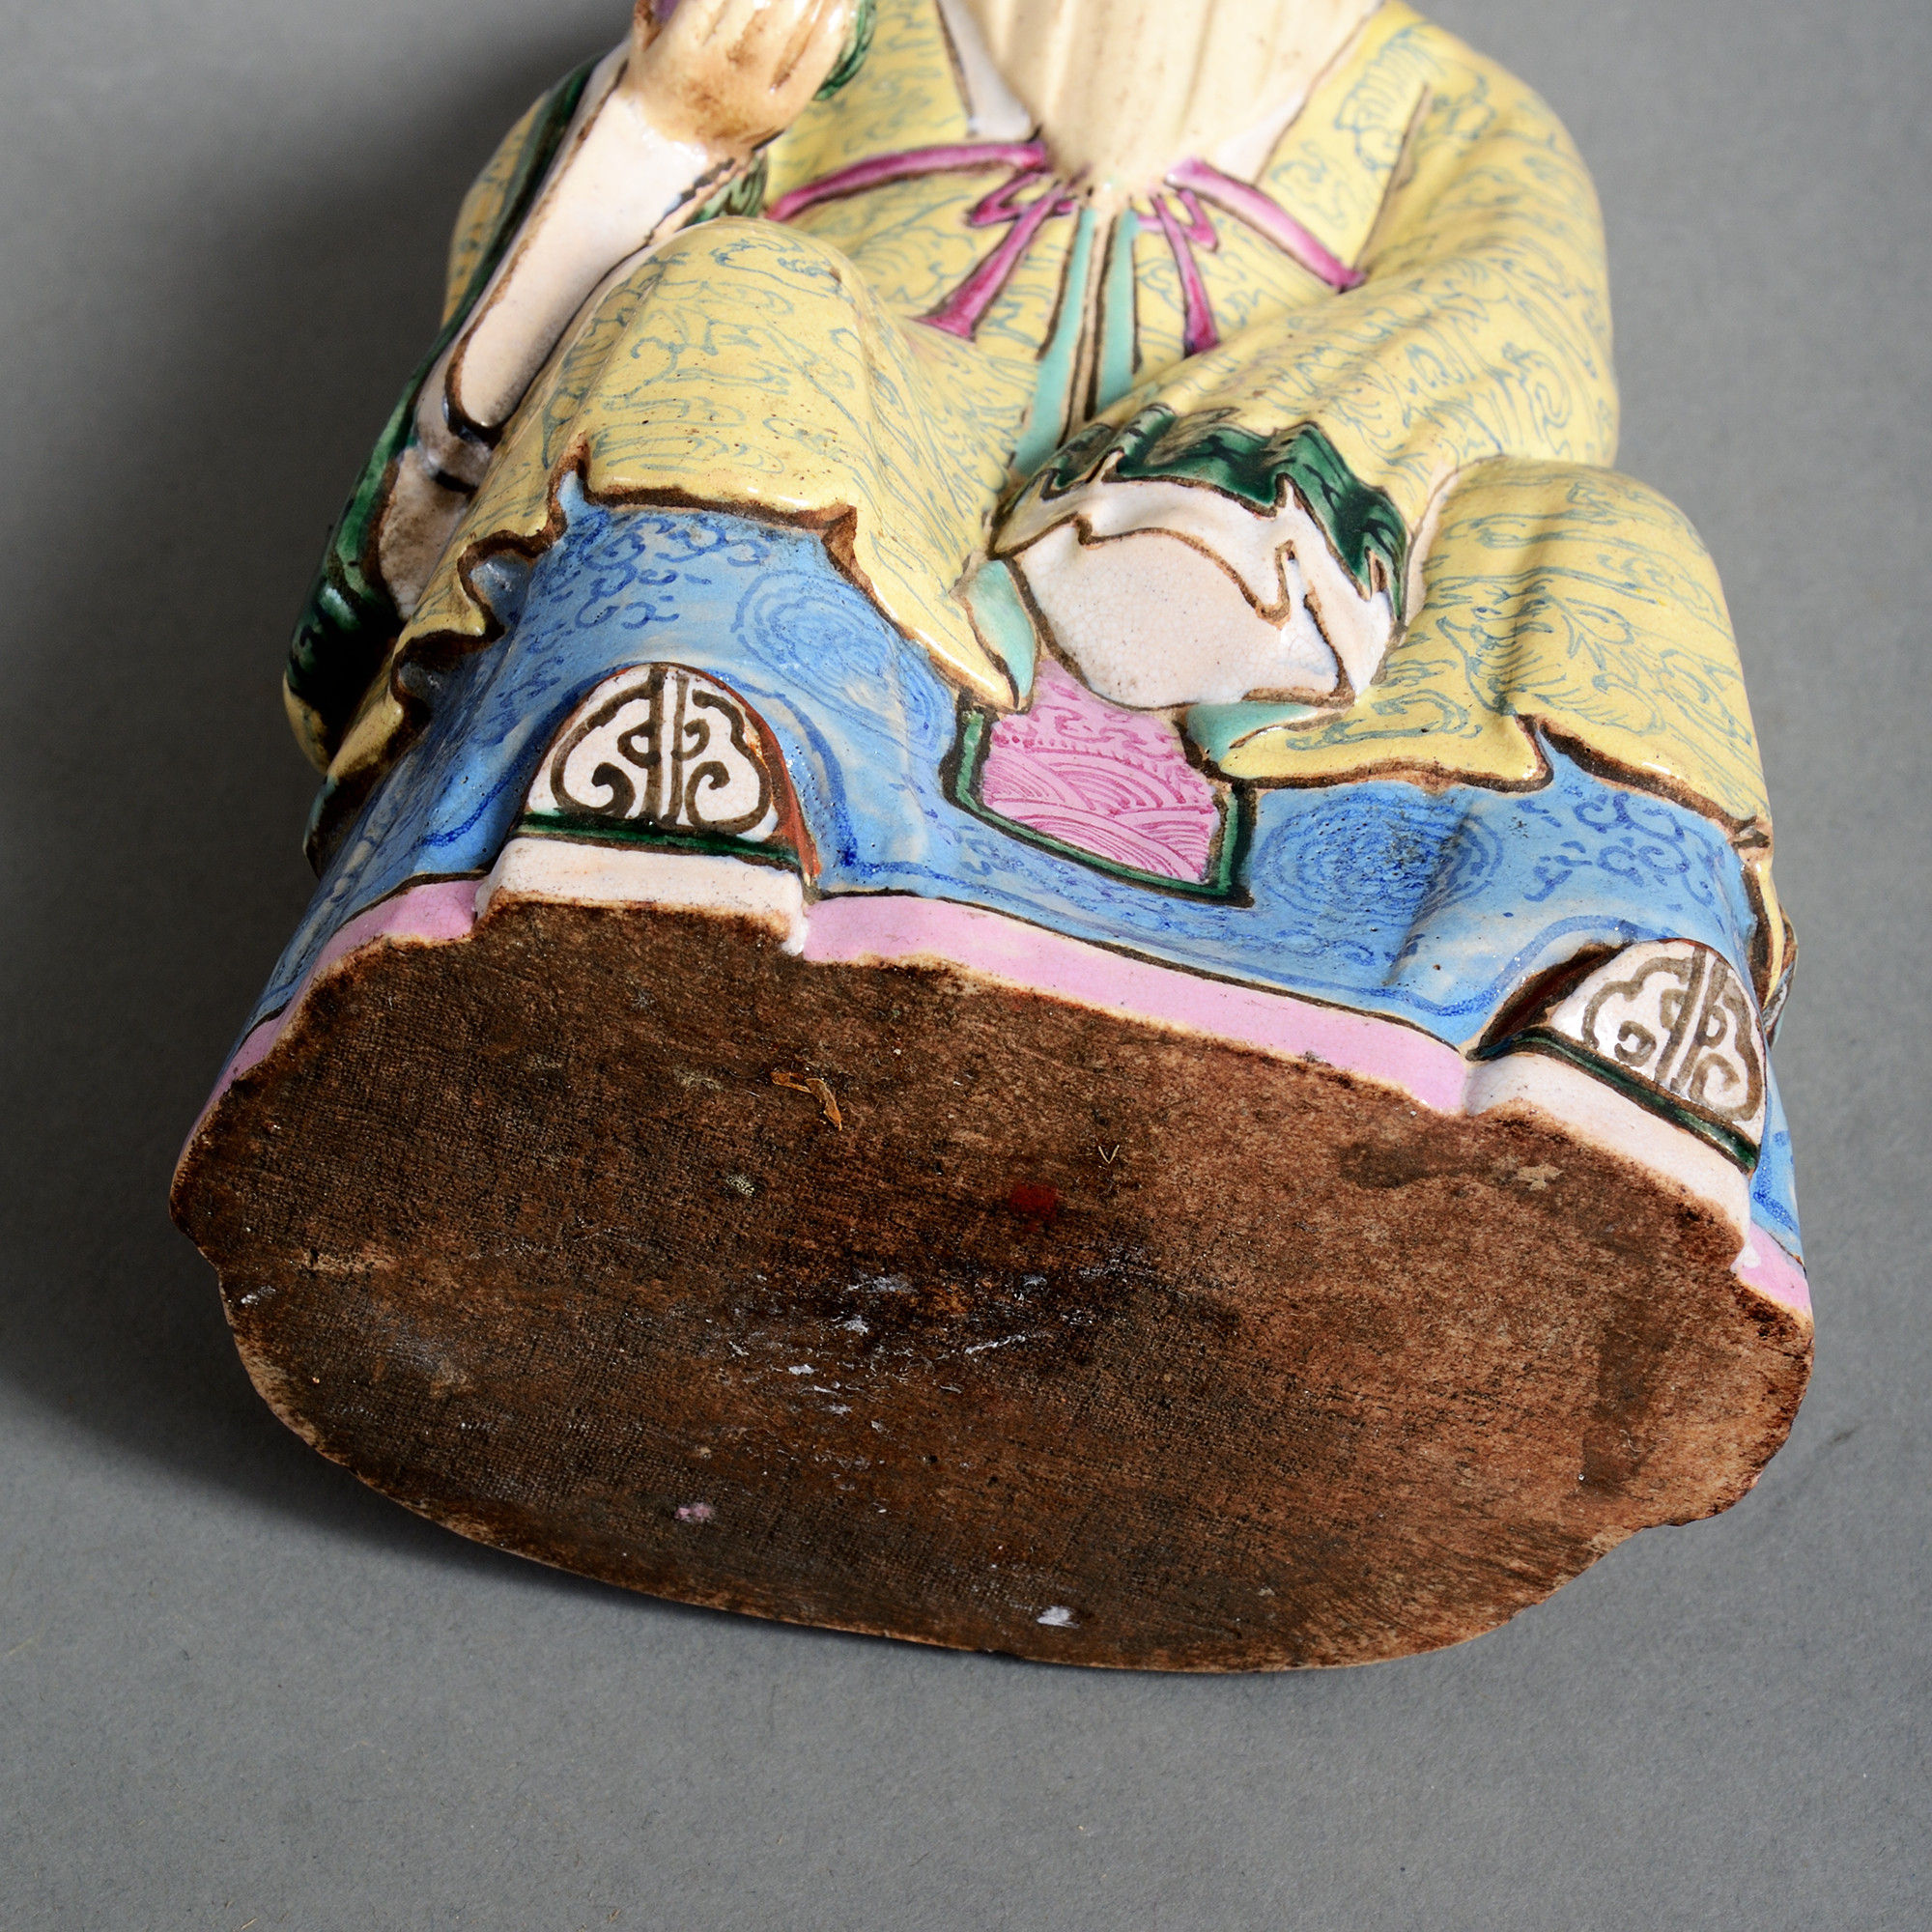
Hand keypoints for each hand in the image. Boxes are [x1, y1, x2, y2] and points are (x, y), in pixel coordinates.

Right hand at [626, 0, 854, 155]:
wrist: (673, 150)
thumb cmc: (661, 79)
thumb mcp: (646, 37)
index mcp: (681, 50)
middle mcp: (718, 73)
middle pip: (754, 6)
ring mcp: (751, 96)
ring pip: (786, 32)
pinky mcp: (779, 114)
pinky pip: (810, 70)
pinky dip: (830, 34)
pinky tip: (841, 4)